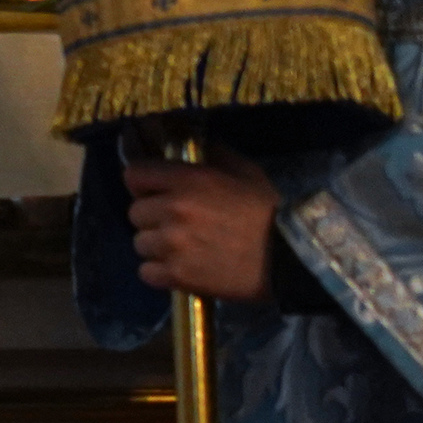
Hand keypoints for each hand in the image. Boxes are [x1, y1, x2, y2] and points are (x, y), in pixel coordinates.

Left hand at [127, 151, 281, 304]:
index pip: (134, 174)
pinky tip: (181, 266)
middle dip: (152, 216)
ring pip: (139, 243)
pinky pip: (146, 271)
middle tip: (176, 222)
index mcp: (188, 181)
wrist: (288, 258)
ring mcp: (171, 245)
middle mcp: (173, 211)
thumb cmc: (268, 212)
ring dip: (156, 245)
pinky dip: (159, 271)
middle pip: (134, 212)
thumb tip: (191, 147)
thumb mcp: (246, 172)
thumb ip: (214, 157)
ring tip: (182, 246)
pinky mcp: (175, 275)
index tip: (154, 190)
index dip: (142, 182)